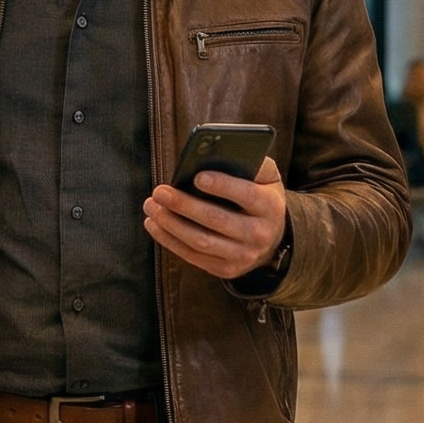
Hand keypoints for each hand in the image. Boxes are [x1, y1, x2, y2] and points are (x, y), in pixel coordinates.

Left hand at [144, 156, 288, 280]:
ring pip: (201, 241)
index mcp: (270, 206)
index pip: (247, 196)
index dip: (222, 186)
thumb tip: (218, 153)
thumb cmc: (259, 197)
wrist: (271, 239)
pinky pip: (192, 256)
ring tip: (152, 206)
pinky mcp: (225, 269)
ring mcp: (242, 256)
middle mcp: (259, 234)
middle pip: (218, 220)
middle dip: (185, 205)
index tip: (197, 177)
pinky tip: (154, 224)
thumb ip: (251, 163)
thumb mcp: (265, 177)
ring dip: (171, 224)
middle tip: (160, 191)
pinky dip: (169, 240)